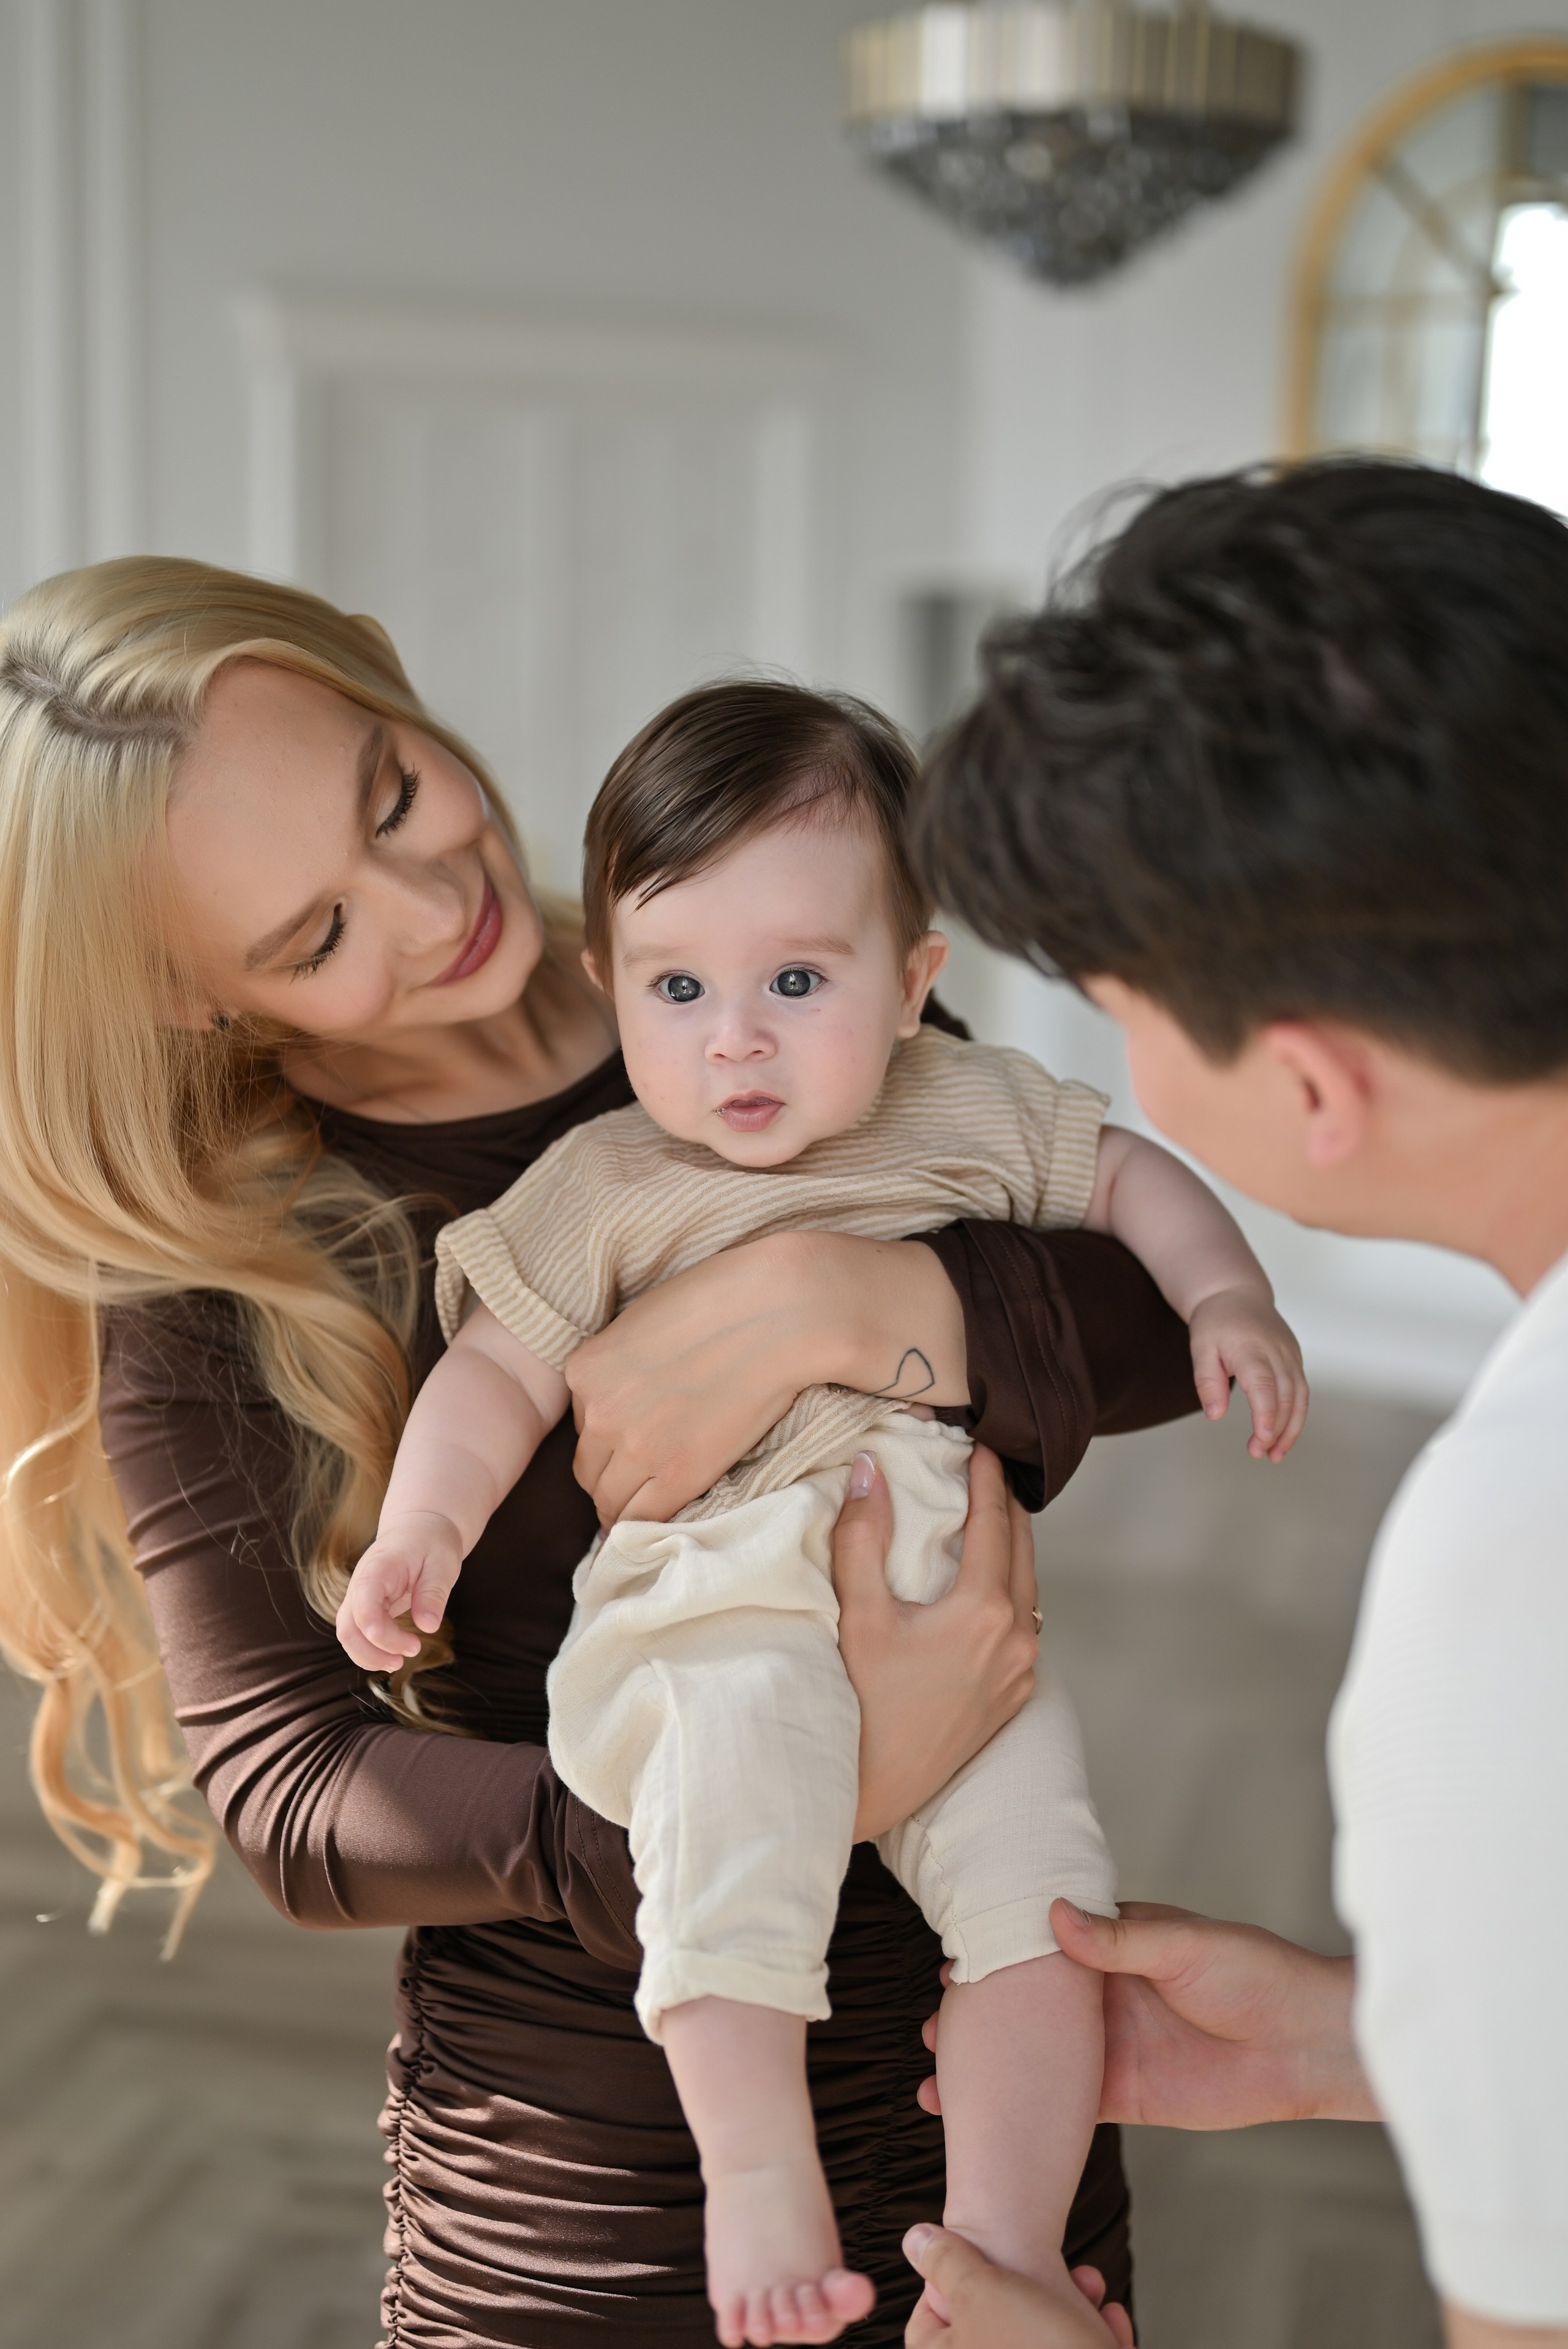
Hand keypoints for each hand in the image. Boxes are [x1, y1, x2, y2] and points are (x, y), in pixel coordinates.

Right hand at [335, 1511, 463, 1671]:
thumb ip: (433, 1593)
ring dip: (369, 1655)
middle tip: (406, 1657)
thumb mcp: (443, 1562)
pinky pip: (357, 1633)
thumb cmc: (432, 1542)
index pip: (364, 1605)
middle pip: (348, 1627)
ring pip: (348, 1634)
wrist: (419, 1527)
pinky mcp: (364, 1606)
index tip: (410, 1645)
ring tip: (399, 1661)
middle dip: (372, 1652)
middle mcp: (360, 1583)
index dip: (379, 1632)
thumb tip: (428, 1627)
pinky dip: (370, 1649)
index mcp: (378, 1568)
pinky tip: (393, 1654)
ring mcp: (358, 1596)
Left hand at [564, 1230, 967, 1523]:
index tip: (633, 1442)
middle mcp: (599, 1411)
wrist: (779, 1311)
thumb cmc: (725, 1301)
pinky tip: (666, 1522)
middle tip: (644, 1478)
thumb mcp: (646, 1322)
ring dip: (629, 1505)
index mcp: (586, 1369)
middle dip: (613, 1475)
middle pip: (588, 1469)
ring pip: (609, 1502)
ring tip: (656, 1503)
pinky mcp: (678, 1473)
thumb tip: (632, 1395)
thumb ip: (624, 1365)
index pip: (581, 1424)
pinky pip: (645, 1519)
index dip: (610, 1436)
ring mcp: (636, 1446)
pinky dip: (649, 1527)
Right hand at [833, 1445, 1037, 1840]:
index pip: (995, 1521)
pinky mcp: (1013, 1697)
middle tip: (984, 1469)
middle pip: (1023, 1549)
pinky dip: (1007, 1590)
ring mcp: (1021, 1672)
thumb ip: (863, 1536)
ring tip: (982, 1518)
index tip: (981, 1442)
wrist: (872, 1792)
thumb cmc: (860, 1706)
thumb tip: (870, 1469)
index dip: (988, 1476)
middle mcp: (1017, 1640)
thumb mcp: (858, 1615)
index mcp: (985, 1611)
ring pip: (1026, 1588)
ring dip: (1009, 1548)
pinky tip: (980, 1585)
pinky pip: (1022, 1625)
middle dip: (1005, 1504)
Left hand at [903, 2227, 1133, 2346]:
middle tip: (1045, 2263)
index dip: (949, 2280)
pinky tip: (1110, 2319)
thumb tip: (915, 2239)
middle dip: (1032, 2288)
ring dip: (1072, 2306)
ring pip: (1039, 2337)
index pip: (925, 2321)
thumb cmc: (1034, 2345)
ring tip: (1089, 2286)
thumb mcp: (979, 2290)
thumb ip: (944, 2261)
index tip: (981, 2260)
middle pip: (994, 2323)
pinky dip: (1092, 2336)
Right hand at [917, 1903, 1372, 2129]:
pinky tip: (988, 2119)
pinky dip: (1026, 2111)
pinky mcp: (1122, 2093)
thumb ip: (1119, 1938)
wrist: (1305, 2047)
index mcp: (1115, 1943)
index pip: (1042, 1941)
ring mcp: (1108, 2046)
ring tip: (938, 2077)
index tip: (952, 1959)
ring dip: (992, 2064)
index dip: (997, 1949)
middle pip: (1027, 2003)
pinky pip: (1064, 2104)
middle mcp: (1103, 1993)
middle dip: (979, 2012)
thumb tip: (1055, 1913)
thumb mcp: (1186, 1945)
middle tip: (935, 2025)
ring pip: (1035, 2057)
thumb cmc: (1256, 1976)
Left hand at [1187, 1283, 1308, 1462]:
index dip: (1266, 1414)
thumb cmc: (1215, 1322)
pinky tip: (1282, 1435)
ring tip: (1275, 1454)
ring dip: (1291, 1429)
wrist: (1237, 1293)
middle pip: (1286, 1396)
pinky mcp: (1295, 1359)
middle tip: (1258, 1453)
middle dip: (1276, 1430)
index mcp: (1251, 1348)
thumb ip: (1207, 1381)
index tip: (1261, 1439)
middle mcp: (1277, 1351)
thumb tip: (1215, 1415)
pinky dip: (1296, 1416)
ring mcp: (1290, 1355)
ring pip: (1300, 1397)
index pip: (1264, 1385)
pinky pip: (1302, 1391)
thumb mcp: (1200, 1348)